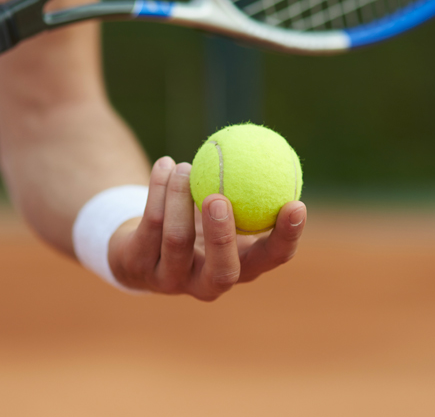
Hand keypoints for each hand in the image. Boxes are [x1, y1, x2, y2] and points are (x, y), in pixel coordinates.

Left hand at [108, 156, 306, 300]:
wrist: (139, 244)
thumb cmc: (196, 220)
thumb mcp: (225, 208)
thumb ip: (247, 190)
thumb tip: (276, 151)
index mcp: (241, 268)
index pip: (271, 259)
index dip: (287, 237)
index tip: (297, 204)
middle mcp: (207, 283)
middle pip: (222, 271)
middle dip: (221, 237)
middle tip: (219, 197)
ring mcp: (170, 280)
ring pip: (176, 240)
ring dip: (180, 197)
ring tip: (185, 166)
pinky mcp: (138, 267)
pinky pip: (150, 225)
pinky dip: (158, 190)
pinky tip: (165, 164)